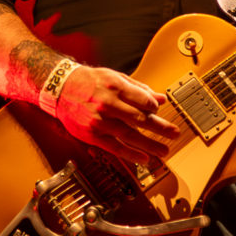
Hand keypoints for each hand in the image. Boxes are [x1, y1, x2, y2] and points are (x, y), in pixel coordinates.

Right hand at [55, 66, 179, 163]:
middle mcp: (108, 104)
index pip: (142, 100)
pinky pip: (114, 147)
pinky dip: (130, 154)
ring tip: (163, 150)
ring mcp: (100, 121)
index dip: (154, 107)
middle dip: (160, 127)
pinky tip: (144, 158)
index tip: (159, 110)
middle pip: (139, 119)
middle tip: (174, 133)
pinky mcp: (92, 134)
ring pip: (129, 135)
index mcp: (115, 87)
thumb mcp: (115, 77)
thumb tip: (160, 98)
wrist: (60, 87)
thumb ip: (138, 89)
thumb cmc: (89, 81)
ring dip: (149, 144)